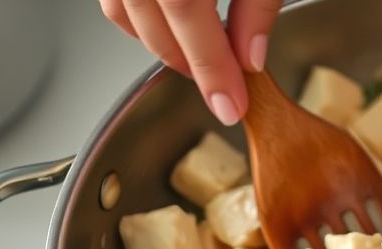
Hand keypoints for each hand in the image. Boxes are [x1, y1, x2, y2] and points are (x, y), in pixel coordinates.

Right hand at [99, 0, 282, 125]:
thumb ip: (258, 5)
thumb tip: (250, 56)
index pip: (187, 13)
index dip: (211, 66)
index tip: (231, 106)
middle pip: (152, 20)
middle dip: (188, 64)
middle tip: (223, 90)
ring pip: (122, 11)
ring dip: (161, 45)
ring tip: (200, 61)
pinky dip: (140, 22)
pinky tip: (172, 30)